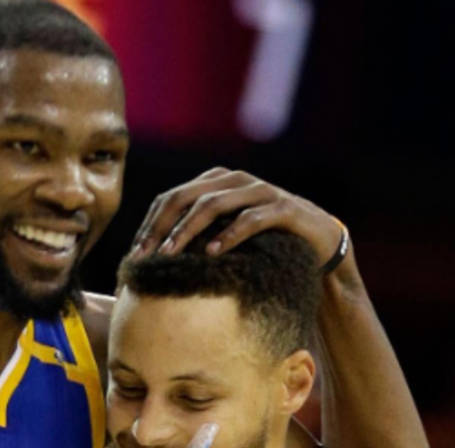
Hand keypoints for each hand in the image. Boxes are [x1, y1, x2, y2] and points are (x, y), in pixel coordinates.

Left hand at [130, 167, 346, 270]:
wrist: (319, 245)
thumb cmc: (265, 244)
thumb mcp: (225, 235)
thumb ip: (196, 236)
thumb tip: (150, 260)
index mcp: (216, 181)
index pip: (171, 198)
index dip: (150, 225)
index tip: (135, 255)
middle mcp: (236, 179)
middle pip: (185, 197)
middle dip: (161, 227)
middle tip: (146, 256)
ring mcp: (261, 191)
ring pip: (213, 204)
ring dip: (187, 230)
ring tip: (170, 255)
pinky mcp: (284, 208)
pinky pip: (251, 218)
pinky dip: (229, 235)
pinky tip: (213, 253)